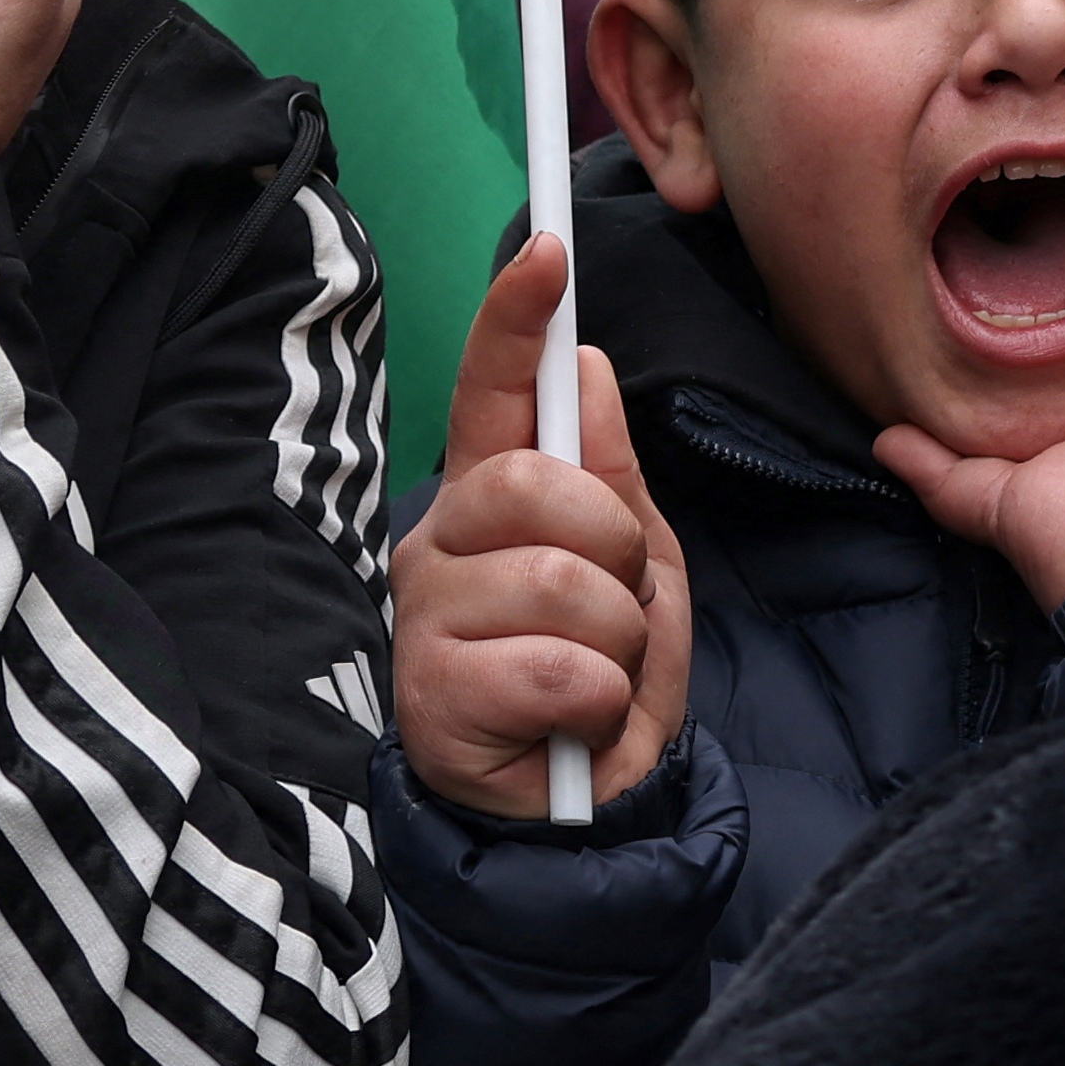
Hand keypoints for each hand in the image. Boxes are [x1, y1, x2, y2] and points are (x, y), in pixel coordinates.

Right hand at [395, 233, 690, 818]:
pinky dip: (597, 700)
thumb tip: (588, 364)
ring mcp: (427, 620)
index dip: (514, 321)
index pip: (490, 392)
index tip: (546, 250)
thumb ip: (611, 476)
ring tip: (597, 677)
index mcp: (492, 501)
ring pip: (560, 581)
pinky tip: (570, 722)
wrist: (586, 815)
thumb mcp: (637, 568)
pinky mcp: (432, 698)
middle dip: (615, 549)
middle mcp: (439, 543)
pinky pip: (558, 668)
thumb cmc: (603, 681)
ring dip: (617, 638)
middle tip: (617, 609)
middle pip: (537, 486)